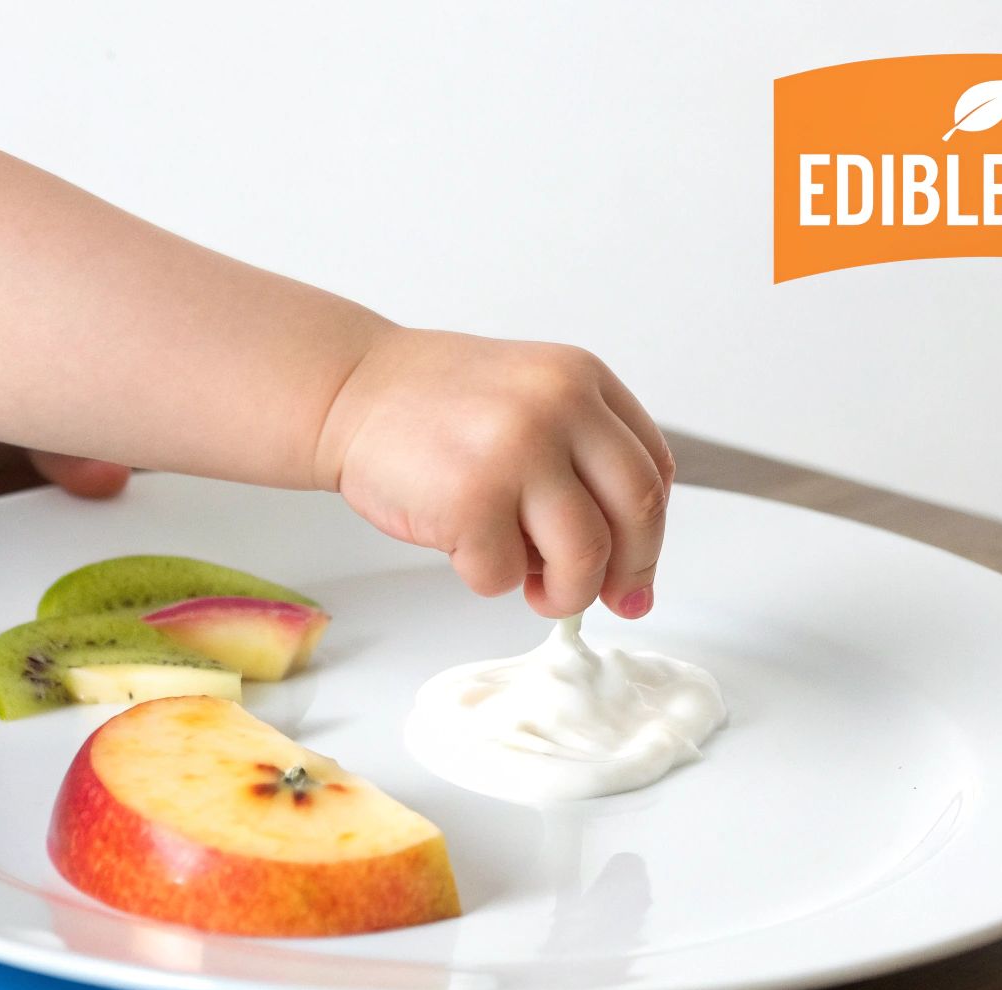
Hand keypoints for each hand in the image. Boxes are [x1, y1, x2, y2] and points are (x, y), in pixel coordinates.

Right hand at [315, 329, 674, 618]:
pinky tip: (464, 547)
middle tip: (605, 598)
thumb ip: (582, 459)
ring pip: (585, 556)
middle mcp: (559, 406)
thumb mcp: (529, 397)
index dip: (649, 532)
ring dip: (565, 591)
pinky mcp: (471, 500)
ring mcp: (517, 451)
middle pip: (637, 512)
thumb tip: (629, 569)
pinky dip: (488, 579)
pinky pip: (506, 576)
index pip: (653, 468)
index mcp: (582, 378)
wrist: (348, 390)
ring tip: (537, 588)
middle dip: (627, 571)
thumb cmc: (433, 407)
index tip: (634, 570)